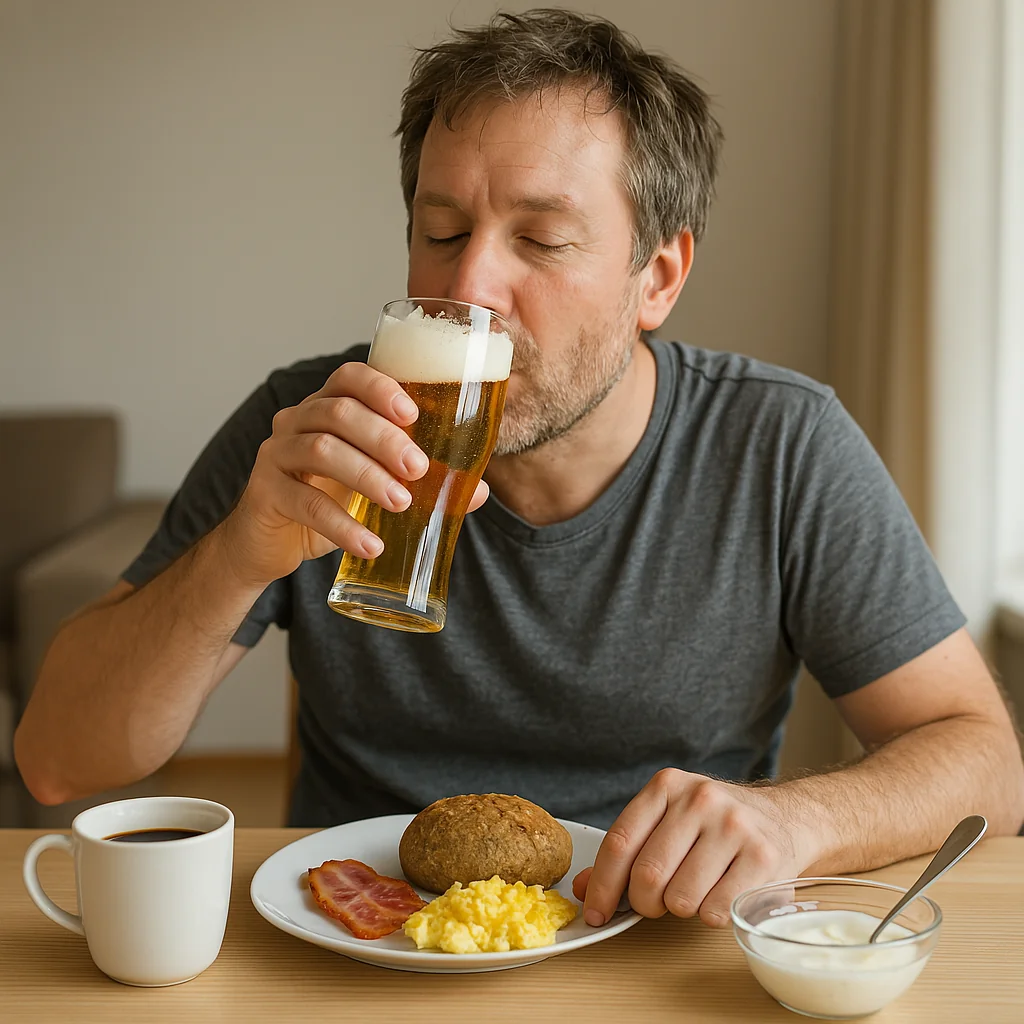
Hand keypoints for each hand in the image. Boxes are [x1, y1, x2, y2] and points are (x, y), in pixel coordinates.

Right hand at [219, 361, 488, 587]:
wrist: (270, 543)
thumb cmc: (329, 500)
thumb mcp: (374, 485)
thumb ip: (420, 482)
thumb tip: (478, 490)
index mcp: (326, 407)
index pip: (349, 376)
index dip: (381, 388)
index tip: (414, 414)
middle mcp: (296, 421)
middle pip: (339, 412)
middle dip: (385, 438)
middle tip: (418, 469)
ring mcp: (276, 454)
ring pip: (320, 450)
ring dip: (367, 476)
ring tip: (401, 504)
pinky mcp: (265, 493)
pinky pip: (304, 503)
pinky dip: (342, 525)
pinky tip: (370, 545)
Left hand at [572, 768, 822, 927]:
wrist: (786, 818)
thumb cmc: (715, 826)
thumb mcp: (668, 821)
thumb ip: (627, 851)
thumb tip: (584, 890)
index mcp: (667, 785)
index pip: (620, 841)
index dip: (602, 886)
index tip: (595, 914)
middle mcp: (699, 798)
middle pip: (648, 875)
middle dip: (644, 903)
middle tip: (655, 903)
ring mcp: (733, 826)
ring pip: (680, 898)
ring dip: (680, 909)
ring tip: (694, 891)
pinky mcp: (763, 857)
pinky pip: (715, 911)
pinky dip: (710, 916)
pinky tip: (720, 895)